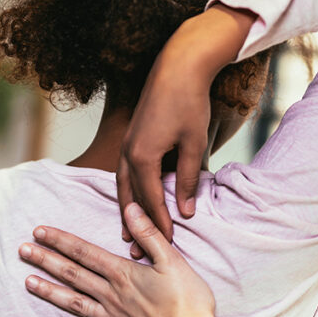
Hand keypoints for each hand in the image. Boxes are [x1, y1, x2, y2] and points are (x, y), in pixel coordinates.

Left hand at [21, 203, 217, 316]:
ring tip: (29, 284)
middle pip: (74, 275)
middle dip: (47, 261)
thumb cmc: (188, 300)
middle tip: (23, 251)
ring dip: (51, 294)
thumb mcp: (172, 259)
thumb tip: (130, 208)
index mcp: (124, 274)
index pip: (86, 253)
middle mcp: (113, 296)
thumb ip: (148, 234)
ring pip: (76, 305)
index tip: (39, 232)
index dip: (61, 241)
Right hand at [117, 5, 254, 255]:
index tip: (167, 246)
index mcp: (143, 157)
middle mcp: (129, 153)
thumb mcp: (194, 143)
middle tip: (136, 251)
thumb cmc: (189, 102)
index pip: (151, 201)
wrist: (177, 65)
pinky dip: (127, 190)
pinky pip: (124, 172)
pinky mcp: (130, 137)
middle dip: (135, 225)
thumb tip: (186, 211)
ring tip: (128, 232)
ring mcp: (126, 144)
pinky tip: (132, 198)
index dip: (160, 225)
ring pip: (122, 186)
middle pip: (130, 198)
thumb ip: (188, 179)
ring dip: (127, 210)